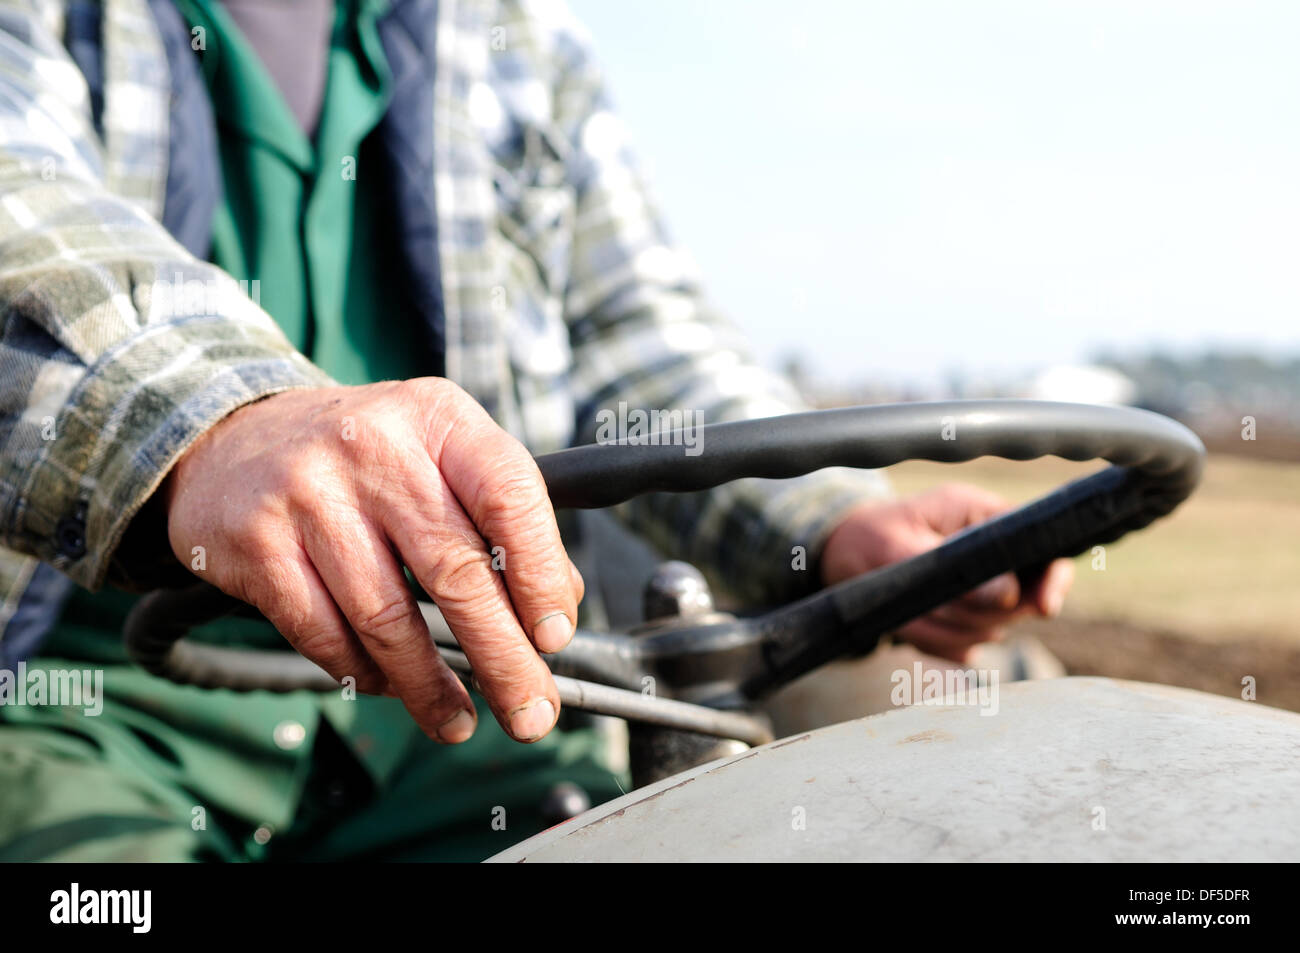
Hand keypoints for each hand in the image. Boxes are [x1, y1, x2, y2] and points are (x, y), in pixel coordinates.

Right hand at [162, 378, 582, 744]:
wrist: (231, 437)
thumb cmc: (361, 455)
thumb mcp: (439, 451)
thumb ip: (501, 515)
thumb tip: (559, 600)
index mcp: (438, 418)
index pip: (510, 494)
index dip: (541, 574)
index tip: (555, 637)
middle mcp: (375, 448)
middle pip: (455, 570)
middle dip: (502, 658)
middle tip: (531, 710)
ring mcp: (310, 495)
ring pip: (388, 617)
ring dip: (430, 685)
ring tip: (459, 721)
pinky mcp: (259, 545)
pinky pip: (325, 634)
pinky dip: (365, 672)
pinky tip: (390, 686)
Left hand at [819, 483, 1073, 661]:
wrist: (836, 553)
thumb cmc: (866, 537)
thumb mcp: (900, 548)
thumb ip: (956, 572)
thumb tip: (1008, 596)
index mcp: (981, 516)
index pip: (1042, 548)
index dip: (1052, 580)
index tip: (1043, 607)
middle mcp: (987, 551)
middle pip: (1021, 600)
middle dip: (977, 613)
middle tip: (933, 606)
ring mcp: (977, 586)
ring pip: (989, 628)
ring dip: (947, 630)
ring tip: (909, 612)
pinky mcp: (960, 616)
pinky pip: (963, 646)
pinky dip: (935, 642)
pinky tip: (909, 623)